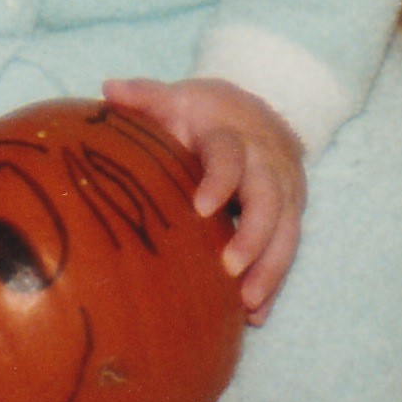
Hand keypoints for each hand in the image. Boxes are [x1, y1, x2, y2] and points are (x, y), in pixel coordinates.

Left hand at [103, 76, 305, 323]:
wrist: (257, 114)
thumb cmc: (204, 114)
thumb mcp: (177, 99)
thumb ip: (145, 96)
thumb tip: (109, 88)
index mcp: (232, 134)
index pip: (230, 156)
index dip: (219, 180)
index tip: (200, 208)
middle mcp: (266, 161)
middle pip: (269, 198)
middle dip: (255, 235)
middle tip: (230, 269)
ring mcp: (285, 188)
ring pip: (287, 229)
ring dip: (271, 267)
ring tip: (249, 305)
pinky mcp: (292, 212)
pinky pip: (289, 249)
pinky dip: (275, 281)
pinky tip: (257, 314)